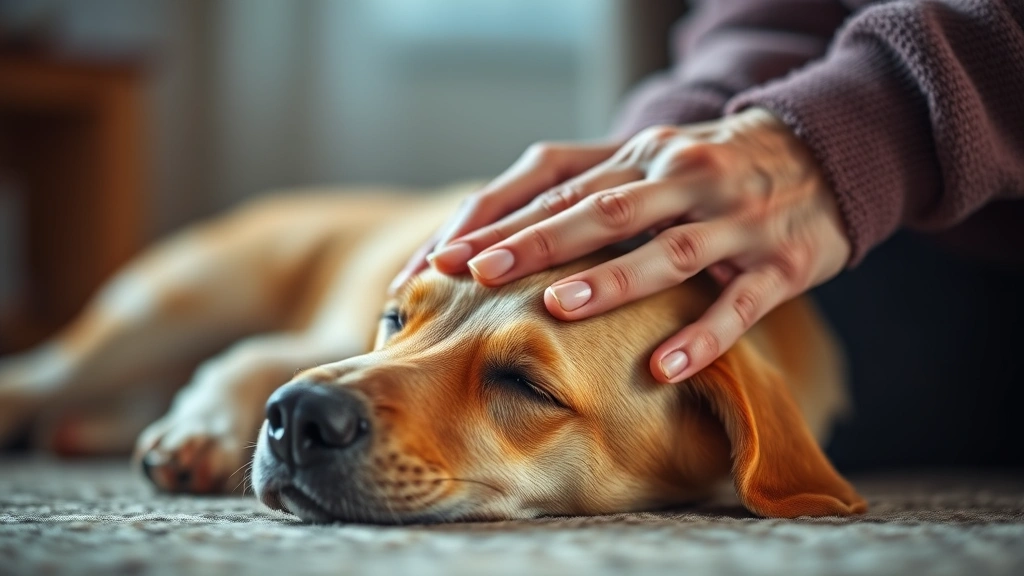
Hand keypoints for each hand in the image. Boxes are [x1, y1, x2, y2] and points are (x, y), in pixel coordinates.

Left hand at [396, 108, 850, 383]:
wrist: (822, 153)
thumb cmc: (710, 167)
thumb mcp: (650, 163)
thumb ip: (586, 189)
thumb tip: (497, 228)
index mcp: (642, 159)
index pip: (560, 190)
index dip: (502, 223)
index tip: (444, 256)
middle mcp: (682, 182)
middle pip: (602, 211)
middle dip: (538, 243)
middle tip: (479, 273)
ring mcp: (732, 224)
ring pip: (667, 253)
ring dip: (613, 281)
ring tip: (558, 307)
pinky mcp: (778, 265)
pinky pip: (738, 306)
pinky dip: (701, 336)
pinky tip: (662, 367)